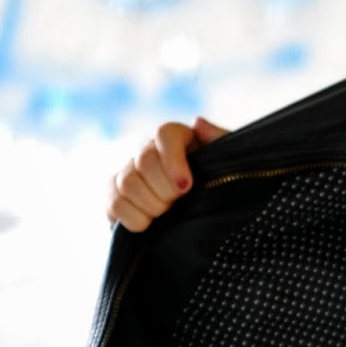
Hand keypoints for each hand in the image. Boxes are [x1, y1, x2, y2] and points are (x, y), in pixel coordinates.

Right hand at [105, 117, 227, 232]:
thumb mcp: (232, 163)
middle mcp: (149, 150)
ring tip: (169, 214)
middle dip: (165, 190)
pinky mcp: (114, 196)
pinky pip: (113, 204)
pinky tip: (151, 223)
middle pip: (144, 161)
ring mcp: (128, 172)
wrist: (207, 218)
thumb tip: (197, 122)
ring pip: (127, 183)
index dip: (172, 160)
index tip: (186, 186)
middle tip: (181, 202)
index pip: (165, 133)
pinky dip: (134, 219)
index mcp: (179, 137)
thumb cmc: (223, 185)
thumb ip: (220, 140)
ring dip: (152, 205)